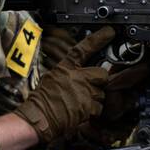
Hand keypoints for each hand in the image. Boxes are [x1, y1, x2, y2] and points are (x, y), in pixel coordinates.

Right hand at [14, 26, 113, 143]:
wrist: (39, 118)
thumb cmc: (42, 100)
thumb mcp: (52, 78)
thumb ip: (68, 73)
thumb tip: (78, 73)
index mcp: (66, 67)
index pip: (84, 48)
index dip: (99, 39)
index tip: (109, 32)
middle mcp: (78, 77)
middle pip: (102, 73)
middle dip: (100, 81)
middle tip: (90, 88)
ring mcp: (84, 92)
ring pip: (101, 93)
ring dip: (95, 99)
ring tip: (81, 103)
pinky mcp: (88, 106)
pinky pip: (99, 107)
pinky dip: (93, 112)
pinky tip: (82, 112)